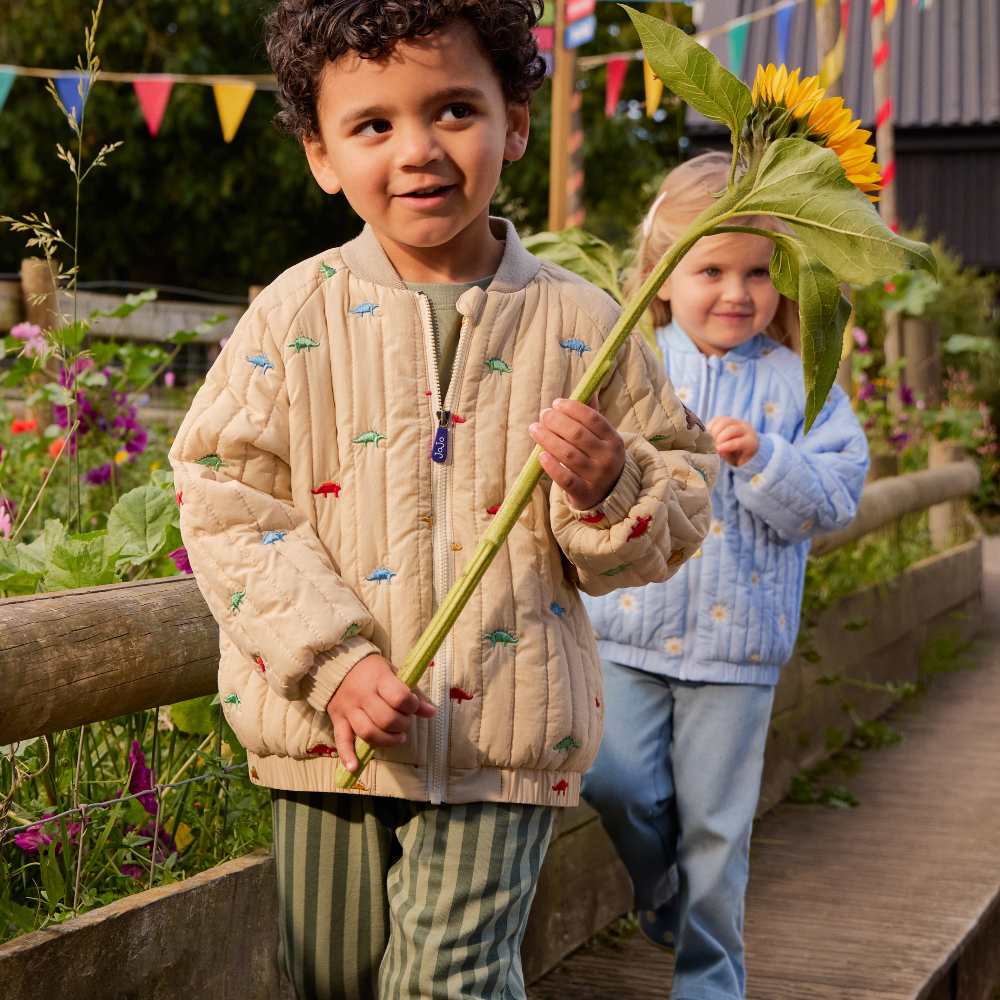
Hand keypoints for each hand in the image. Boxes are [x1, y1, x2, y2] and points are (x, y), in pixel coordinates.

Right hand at [326, 654, 435, 771]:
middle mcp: (363, 694)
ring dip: (386, 740)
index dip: (412, 706)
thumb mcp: (395, 673)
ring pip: (367, 732)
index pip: (399, 697)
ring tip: (397, 738)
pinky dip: (347, 755)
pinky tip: (354, 767)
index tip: (414, 705)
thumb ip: (414, 693)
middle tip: (405, 722)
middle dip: (402, 725)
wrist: (339, 665)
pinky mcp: (337, 720)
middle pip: (385, 719)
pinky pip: (341, 740)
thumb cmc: (373, 670)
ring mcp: (349, 709)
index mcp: (379, 679)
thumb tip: (432, 712)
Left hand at [530, 398, 625, 510]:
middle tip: (543, 415)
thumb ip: (593, 416)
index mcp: (614, 440)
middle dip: (556, 422)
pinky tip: (540, 455)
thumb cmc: (598, 458)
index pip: (593, 418)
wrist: (607, 495)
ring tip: (535, 429)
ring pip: (568, 455)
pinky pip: (565, 479)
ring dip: (548, 439)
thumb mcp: (602, 439)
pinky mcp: (584, 493)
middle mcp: (608, 458)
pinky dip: (551, 466)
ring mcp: (597, 477)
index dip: (572, 408)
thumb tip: (589, 389)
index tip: (556, 403)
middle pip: (578, 435)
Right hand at [707, 416, 758, 466]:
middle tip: (713, 445)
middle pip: (732, 429)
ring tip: (710, 439)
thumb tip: (717, 449)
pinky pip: (717, 419)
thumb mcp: (735, 460)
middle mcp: (746, 429)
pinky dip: (711, 426)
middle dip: (720, 437)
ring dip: (714, 431)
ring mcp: (737, 422)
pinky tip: (708, 433)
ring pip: (724, 422)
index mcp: (751, 441)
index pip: (739, 442)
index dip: (728, 445)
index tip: (718, 449)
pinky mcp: (728, 419)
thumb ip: (727, 454)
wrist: (742, 447)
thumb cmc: (738, 456)